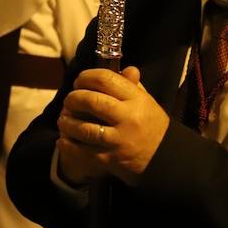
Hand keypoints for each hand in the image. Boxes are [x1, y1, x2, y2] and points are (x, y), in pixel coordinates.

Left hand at [56, 66, 168, 184]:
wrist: (165, 159)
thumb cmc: (152, 126)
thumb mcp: (147, 102)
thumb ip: (133, 85)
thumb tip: (126, 67)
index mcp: (137, 99)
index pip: (106, 79)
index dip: (86, 76)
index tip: (79, 81)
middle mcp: (128, 118)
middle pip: (91, 101)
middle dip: (73, 98)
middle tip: (69, 100)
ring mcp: (119, 140)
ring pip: (84, 128)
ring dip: (67, 122)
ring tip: (63, 120)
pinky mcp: (111, 159)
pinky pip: (82, 151)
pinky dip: (68, 145)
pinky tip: (62, 140)